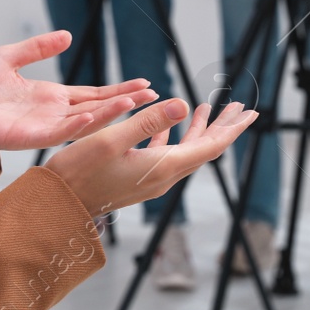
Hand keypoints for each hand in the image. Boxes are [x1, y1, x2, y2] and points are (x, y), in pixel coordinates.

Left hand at [0, 31, 157, 151]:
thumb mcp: (9, 57)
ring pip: (86, 121)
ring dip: (111, 112)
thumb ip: (38, 48)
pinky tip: (98, 115)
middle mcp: (51, 113)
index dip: (117, 90)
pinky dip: (81, 124)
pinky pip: (61, 131)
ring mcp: (42, 126)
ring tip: (136, 102)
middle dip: (125, 102)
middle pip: (97, 108)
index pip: (91, 94)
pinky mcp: (29, 137)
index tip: (144, 84)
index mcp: (48, 97)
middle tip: (155, 96)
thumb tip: (67, 35)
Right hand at [45, 99, 256, 215]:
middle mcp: (163, 177)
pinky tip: (170, 124)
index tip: (251, 113)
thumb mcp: (112, 139)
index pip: (210, 146)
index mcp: (163, 167)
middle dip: (223, 127)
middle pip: (205, 149)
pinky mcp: (139, 179)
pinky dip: (174, 136)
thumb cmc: (80, 172)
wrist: (59, 205)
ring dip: (200, 130)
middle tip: (241, 108)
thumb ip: (148, 121)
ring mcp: (152, 179)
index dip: (231, 128)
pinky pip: (166, 155)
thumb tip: (184, 103)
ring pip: (187, 151)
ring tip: (209, 108)